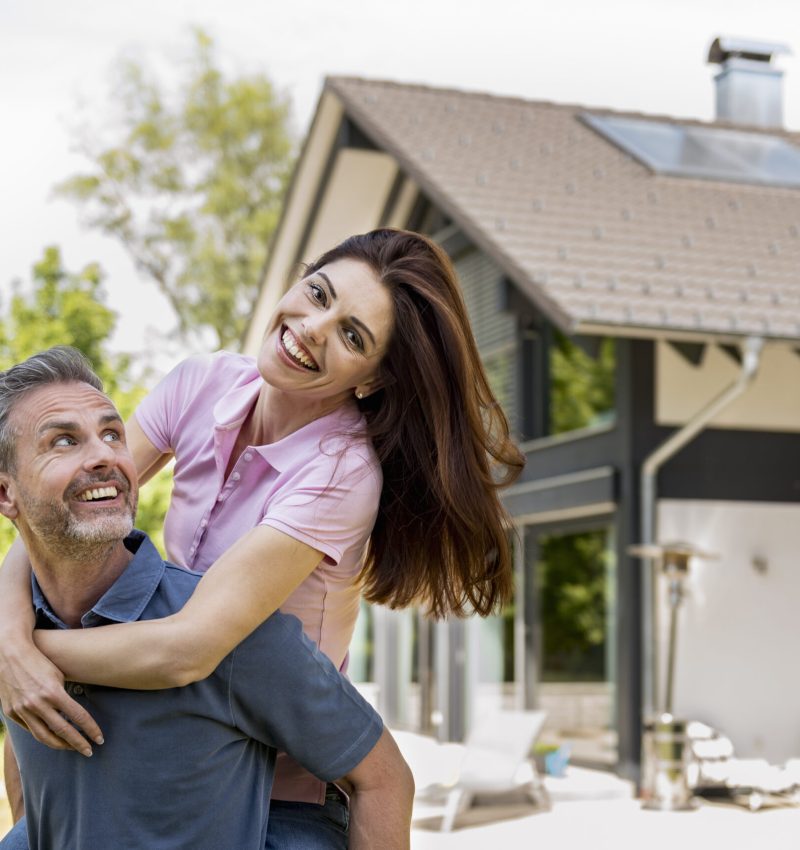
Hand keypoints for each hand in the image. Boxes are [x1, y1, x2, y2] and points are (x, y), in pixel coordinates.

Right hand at [0, 637, 102, 755]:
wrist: (9, 655)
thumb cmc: (39, 661)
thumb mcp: (57, 675)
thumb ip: (63, 695)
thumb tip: (72, 714)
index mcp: (53, 692)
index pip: (77, 716)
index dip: (90, 729)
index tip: (99, 739)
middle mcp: (37, 704)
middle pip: (62, 731)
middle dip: (77, 743)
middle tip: (89, 751)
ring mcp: (22, 710)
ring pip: (43, 736)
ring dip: (60, 745)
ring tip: (72, 748)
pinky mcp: (11, 713)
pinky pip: (29, 729)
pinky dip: (42, 735)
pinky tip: (52, 738)